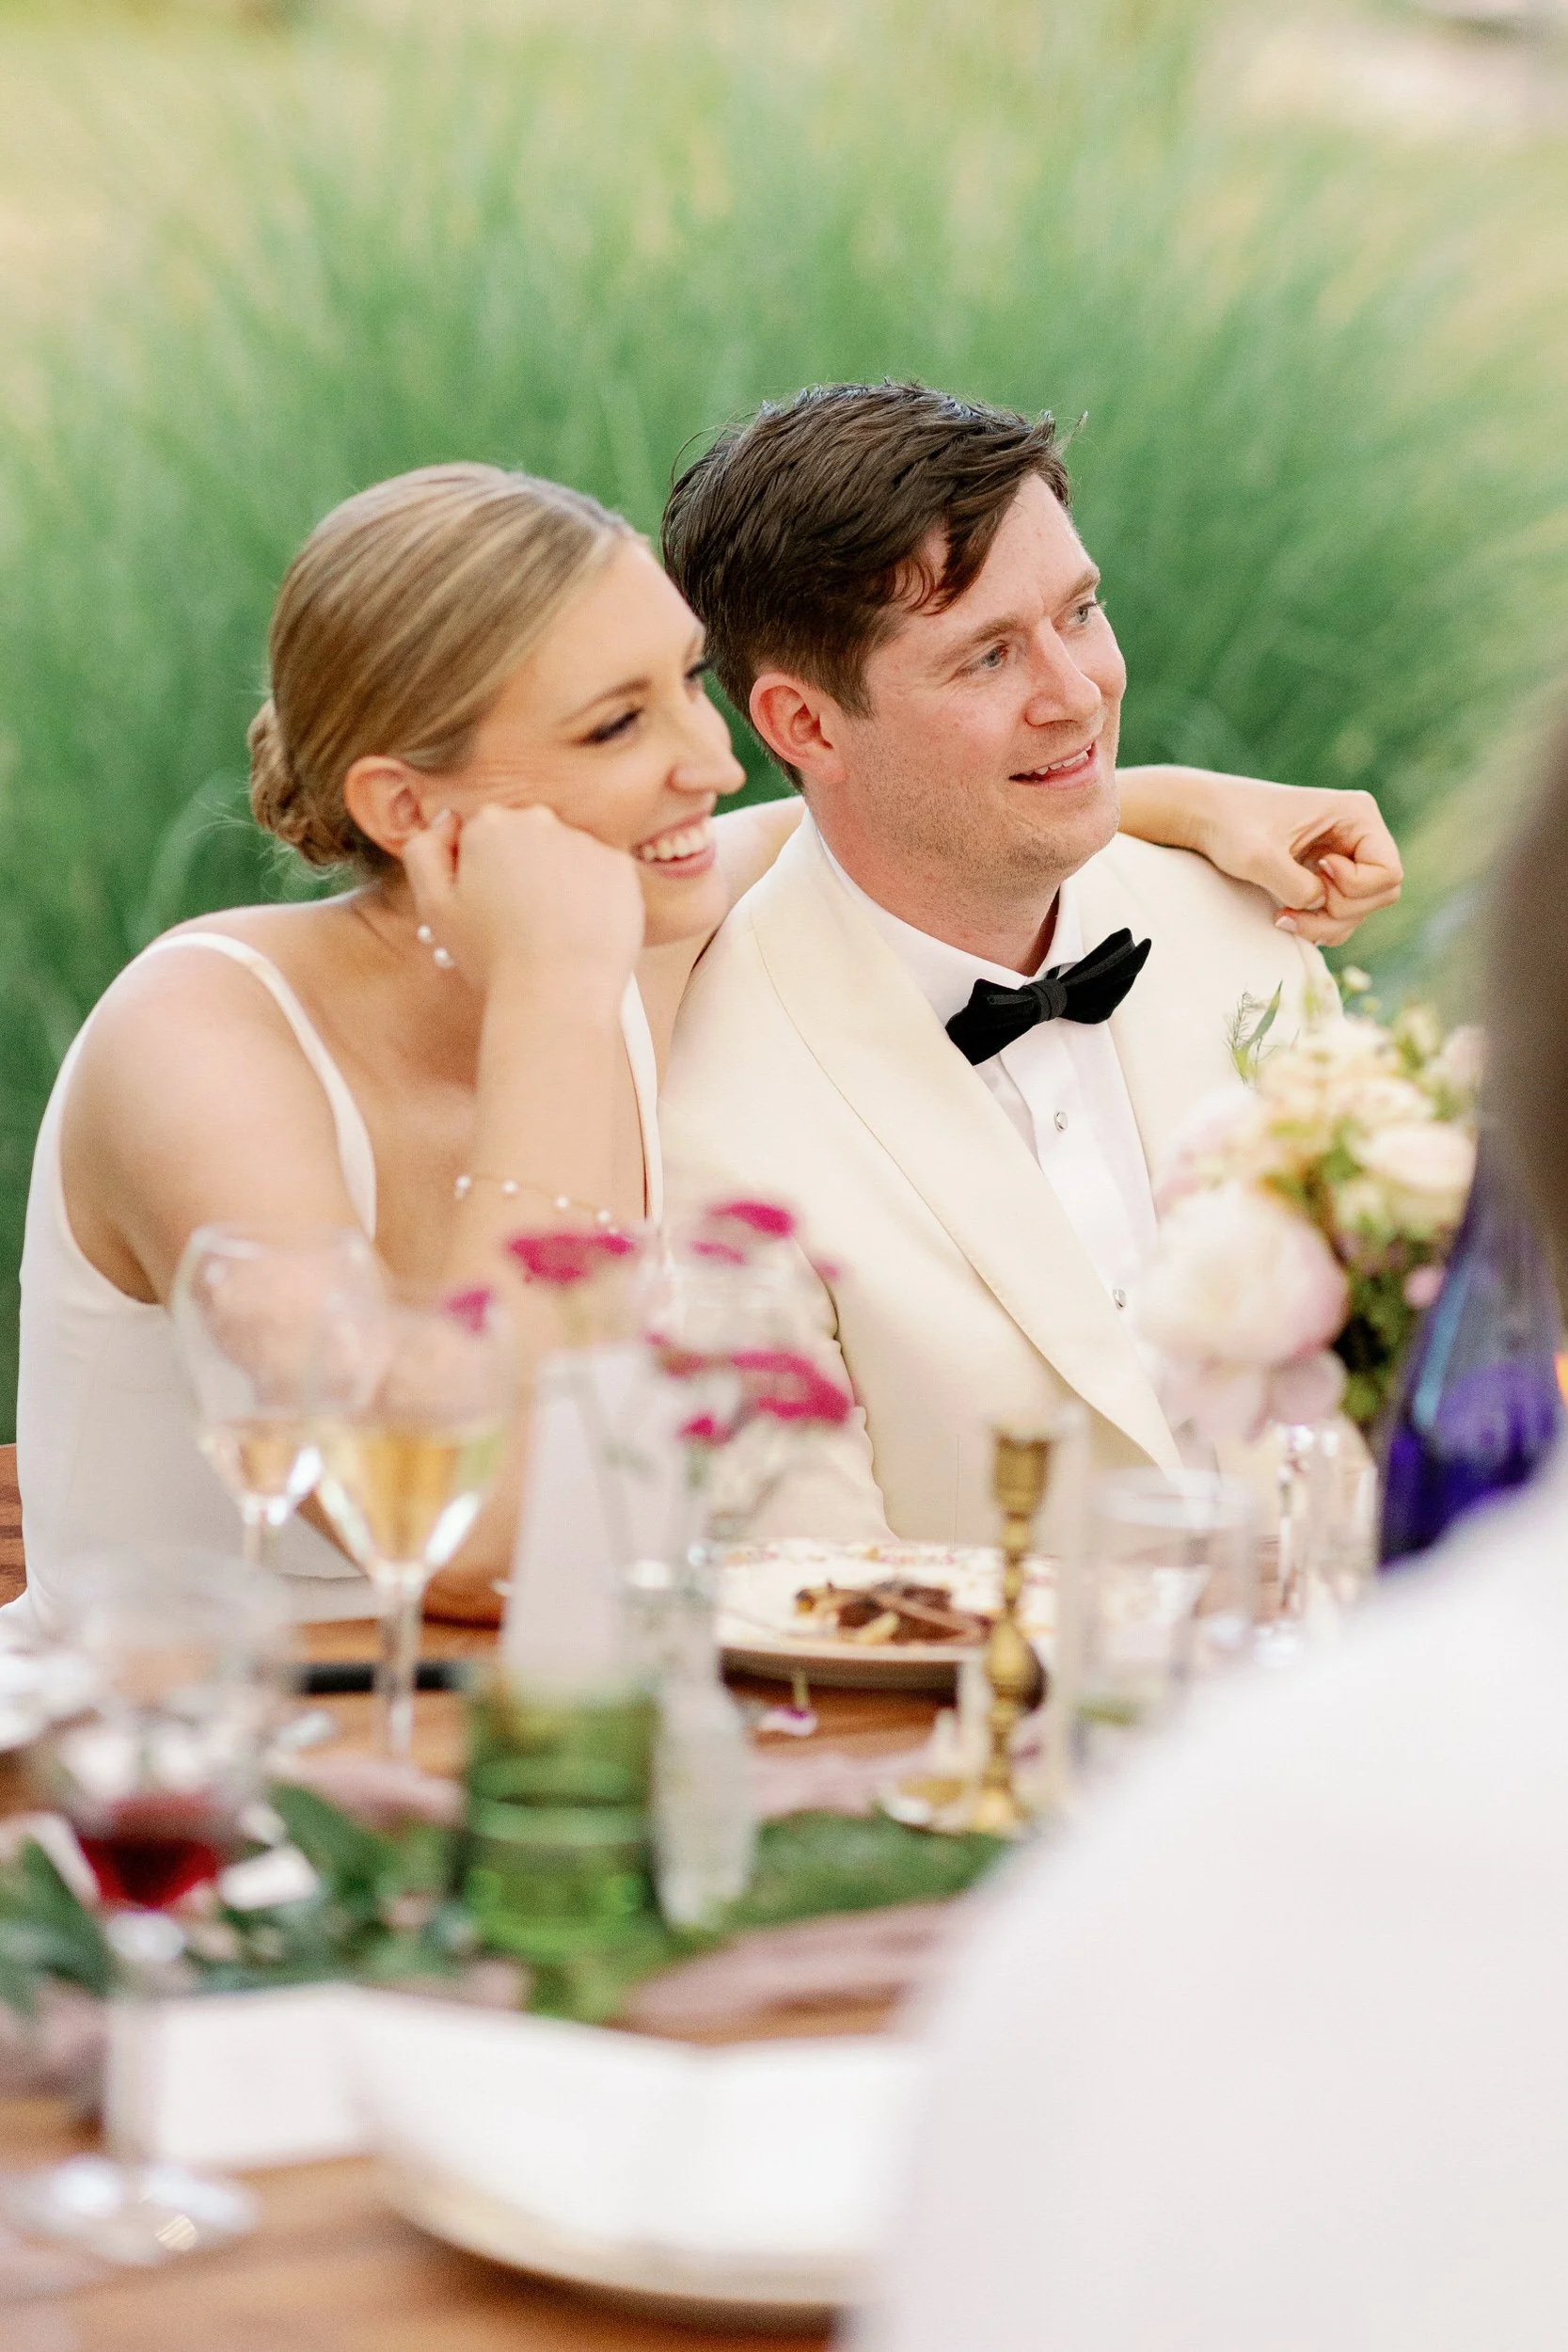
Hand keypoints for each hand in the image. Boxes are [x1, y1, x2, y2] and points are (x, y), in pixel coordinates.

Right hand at [403, 803, 644, 1004]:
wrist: (557, 996)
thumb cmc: (493, 957)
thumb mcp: (434, 907)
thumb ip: (424, 852)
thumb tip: (446, 822)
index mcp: (489, 825)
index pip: (482, 836)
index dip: (481, 874)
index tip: (486, 906)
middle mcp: (539, 821)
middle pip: (526, 840)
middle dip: (520, 872)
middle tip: (518, 922)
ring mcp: (584, 842)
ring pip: (565, 858)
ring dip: (558, 885)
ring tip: (551, 932)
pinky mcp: (619, 867)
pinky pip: (601, 875)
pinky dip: (592, 898)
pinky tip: (579, 929)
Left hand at [1194, 777, 1403, 946]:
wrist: (1208, 818)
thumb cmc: (1232, 825)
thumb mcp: (1259, 857)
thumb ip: (1297, 886)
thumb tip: (1321, 904)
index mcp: (1356, 814)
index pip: (1388, 872)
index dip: (1355, 886)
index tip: (1317, 872)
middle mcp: (1359, 834)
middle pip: (1381, 895)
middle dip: (1339, 911)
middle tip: (1294, 906)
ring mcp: (1347, 856)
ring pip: (1362, 910)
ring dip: (1326, 923)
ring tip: (1284, 915)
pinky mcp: (1329, 876)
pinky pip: (1342, 914)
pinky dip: (1319, 924)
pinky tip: (1287, 915)